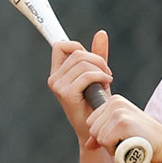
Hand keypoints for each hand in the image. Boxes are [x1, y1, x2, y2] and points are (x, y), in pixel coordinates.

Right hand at [48, 30, 115, 144]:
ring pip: (83, 62)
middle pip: (76, 52)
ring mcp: (58, 86)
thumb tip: (101, 33)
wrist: (95, 129)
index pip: (60, 45)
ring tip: (107, 80)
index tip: (89, 54)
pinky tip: (107, 84)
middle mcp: (54, 78)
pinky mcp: (65, 93)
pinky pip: (86, 75)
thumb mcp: (97, 75)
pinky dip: (100, 76)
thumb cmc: (96, 103)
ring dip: (101, 69)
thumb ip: (97, 55)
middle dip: (97, 59)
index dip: (75, 44)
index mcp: (57, 72)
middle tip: (107, 72)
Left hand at [86, 94, 161, 162]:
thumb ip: (103, 134)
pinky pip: (105, 142)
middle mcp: (115, 102)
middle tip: (125, 140)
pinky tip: (129, 145)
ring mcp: (118, 112)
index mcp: (114, 100)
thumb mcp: (121, 132)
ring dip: (111, 147)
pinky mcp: (122, 123)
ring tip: (128, 142)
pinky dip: (115, 150)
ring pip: (98, 137)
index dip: (104, 135)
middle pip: (92, 129)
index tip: (121, 135)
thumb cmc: (144, 138)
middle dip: (106, 141)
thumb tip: (88, 144)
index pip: (91, 122)